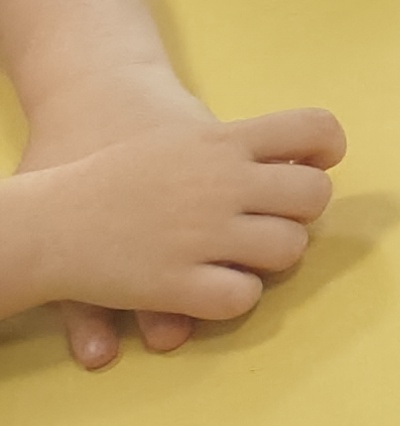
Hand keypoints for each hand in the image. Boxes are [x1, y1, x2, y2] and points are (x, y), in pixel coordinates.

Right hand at [12, 67, 341, 363]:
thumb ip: (237, 145)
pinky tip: (215, 288)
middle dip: (301, 214)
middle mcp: (222, 184)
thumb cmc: (114, 170)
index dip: (328, 148)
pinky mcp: (175, 283)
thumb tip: (302, 157)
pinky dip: (238, 296)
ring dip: (274, 258)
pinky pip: (242, 297)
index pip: (315, 128)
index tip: (318, 163)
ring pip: (288, 250)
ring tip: (246, 256)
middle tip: (274, 221)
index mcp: (223, 141)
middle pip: (313, 197)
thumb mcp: (181, 136)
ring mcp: (201, 234)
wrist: (46, 218)